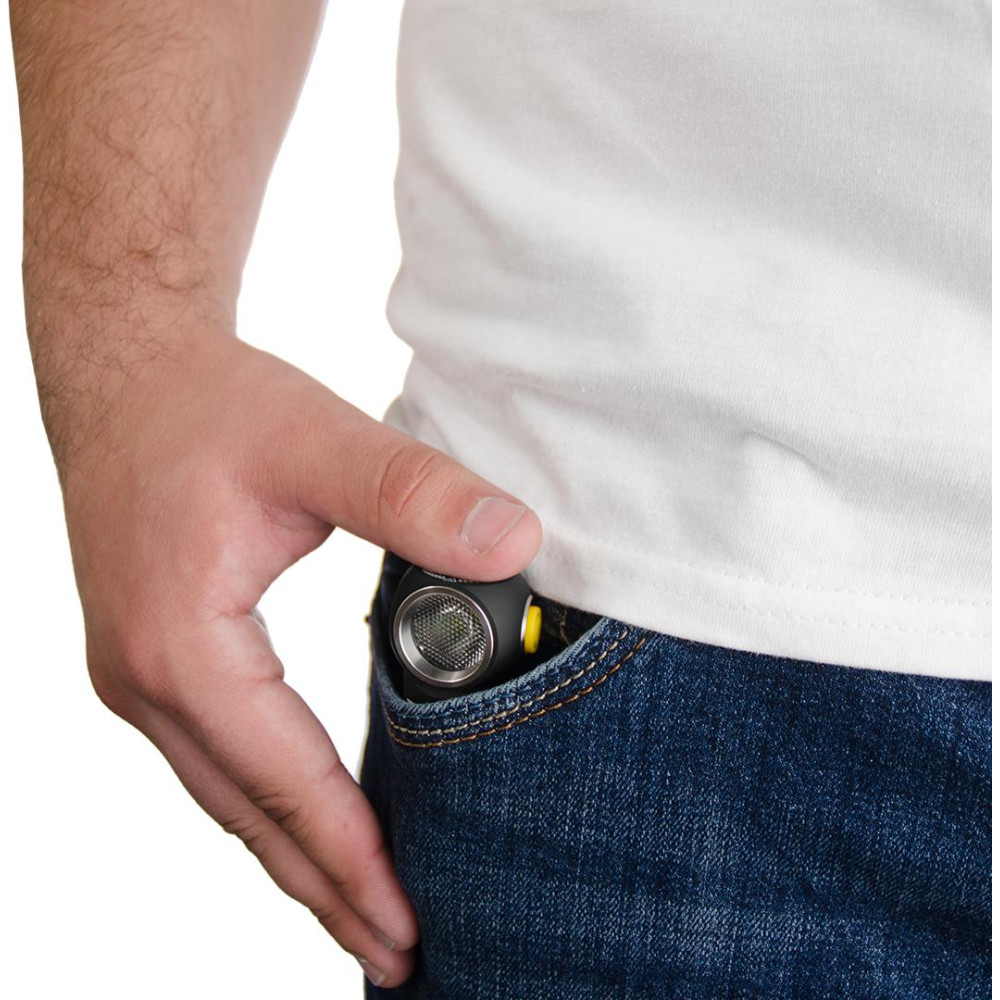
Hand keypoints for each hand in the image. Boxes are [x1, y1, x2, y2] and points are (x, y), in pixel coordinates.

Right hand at [63, 334, 541, 986]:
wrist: (126, 377)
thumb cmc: (207, 407)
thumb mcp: (316, 438)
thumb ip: (414, 492)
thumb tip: (515, 541)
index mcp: (181, 644)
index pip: (284, 780)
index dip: (352, 856)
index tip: (409, 923)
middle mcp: (145, 680)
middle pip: (249, 816)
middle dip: (325, 888)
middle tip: (397, 954)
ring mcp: (140, 676)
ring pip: (229, 796)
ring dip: (294, 856)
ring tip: (359, 911)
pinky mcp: (153, 658)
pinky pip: (218, 759)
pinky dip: (269, 803)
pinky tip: (307, 815)